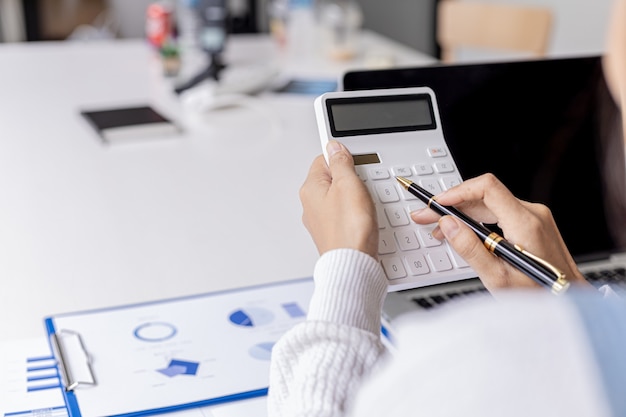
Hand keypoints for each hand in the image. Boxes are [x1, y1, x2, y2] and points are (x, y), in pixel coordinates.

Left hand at [300, 141, 378, 257]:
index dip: (342, 159)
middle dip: (350, 180)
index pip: (323, 159)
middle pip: (333, 179)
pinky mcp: (333, 233)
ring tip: (364, 206)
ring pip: (340, 198)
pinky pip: (345, 215)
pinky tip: (364, 220)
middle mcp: (311, 205)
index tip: (355, 164)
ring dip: (354, 199)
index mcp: (310, 189)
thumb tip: (334, 147)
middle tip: (362, 188)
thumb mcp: (348, 184)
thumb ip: (340, 162)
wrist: (353, 264)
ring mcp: (322, 220)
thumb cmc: (349, 229)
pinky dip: (356, 215)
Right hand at [410, 174, 589, 291]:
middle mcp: (533, 213)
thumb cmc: (539, 296)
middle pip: (484, 195)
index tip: (437, 203)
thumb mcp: (498, 278)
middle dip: (452, 205)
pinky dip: (477, 220)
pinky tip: (463, 232)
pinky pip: (499, 212)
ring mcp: (534, 217)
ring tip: (439, 229)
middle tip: (425, 216)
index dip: (457, 192)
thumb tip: (448, 225)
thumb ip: (471, 249)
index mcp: (525, 222)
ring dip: (462, 213)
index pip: (487, 188)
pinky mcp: (532, 223)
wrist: (570, 300)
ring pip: (489, 204)